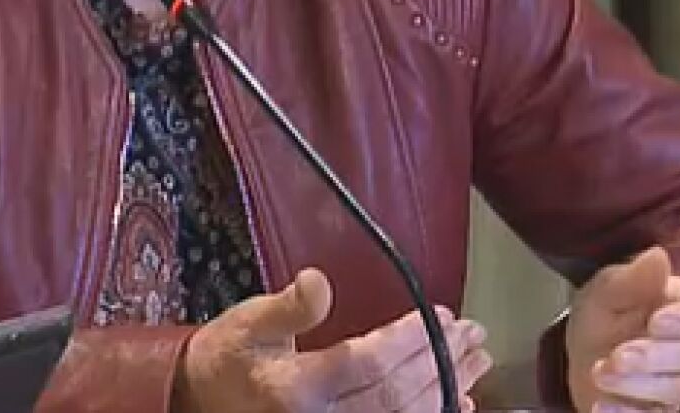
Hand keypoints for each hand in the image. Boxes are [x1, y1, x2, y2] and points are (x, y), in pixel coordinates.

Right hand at [175, 268, 493, 412]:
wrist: (202, 404)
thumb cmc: (229, 356)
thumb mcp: (249, 322)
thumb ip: (288, 307)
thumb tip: (318, 280)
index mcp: (296, 389)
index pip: (369, 364)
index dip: (412, 340)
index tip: (445, 315)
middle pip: (398, 396)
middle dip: (443, 363)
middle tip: (474, 335)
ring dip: (450, 391)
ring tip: (477, 361)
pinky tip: (463, 403)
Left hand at [565, 248, 679, 412]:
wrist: (582, 349)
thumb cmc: (605, 310)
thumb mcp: (608, 288)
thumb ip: (634, 278)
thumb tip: (659, 256)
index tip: (657, 322)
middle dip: (654, 357)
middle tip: (617, 356)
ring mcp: (678, 380)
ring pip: (677, 389)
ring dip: (637, 385)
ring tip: (600, 373)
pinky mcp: (660, 409)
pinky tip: (600, 406)